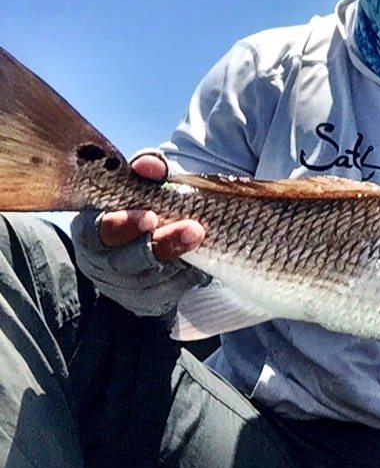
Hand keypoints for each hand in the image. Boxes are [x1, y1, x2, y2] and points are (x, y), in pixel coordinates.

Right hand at [71, 151, 207, 316]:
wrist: (155, 238)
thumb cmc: (143, 204)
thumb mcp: (144, 183)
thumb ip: (147, 169)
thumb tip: (149, 164)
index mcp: (89, 230)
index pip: (94, 232)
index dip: (120, 225)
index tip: (152, 215)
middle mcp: (99, 263)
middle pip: (123, 263)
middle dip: (160, 245)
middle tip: (194, 229)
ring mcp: (120, 288)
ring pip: (148, 282)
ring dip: (179, 260)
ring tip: (202, 239)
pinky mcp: (144, 304)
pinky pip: (166, 294)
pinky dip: (186, 276)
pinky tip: (201, 260)